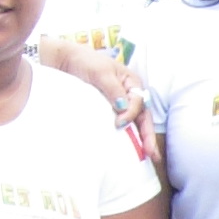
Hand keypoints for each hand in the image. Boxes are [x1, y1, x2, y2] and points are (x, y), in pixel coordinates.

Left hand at [40, 41, 160, 163]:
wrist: (66, 62)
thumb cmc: (85, 62)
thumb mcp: (101, 72)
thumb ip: (114, 89)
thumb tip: (124, 108)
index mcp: (132, 83)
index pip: (138, 103)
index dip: (131, 114)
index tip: (119, 123)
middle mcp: (130, 95)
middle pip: (143, 117)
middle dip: (148, 135)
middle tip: (152, 153)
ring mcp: (121, 104)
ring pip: (136, 123)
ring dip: (142, 139)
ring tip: (149, 156)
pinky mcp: (110, 111)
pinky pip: (124, 124)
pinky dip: (130, 136)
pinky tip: (133, 149)